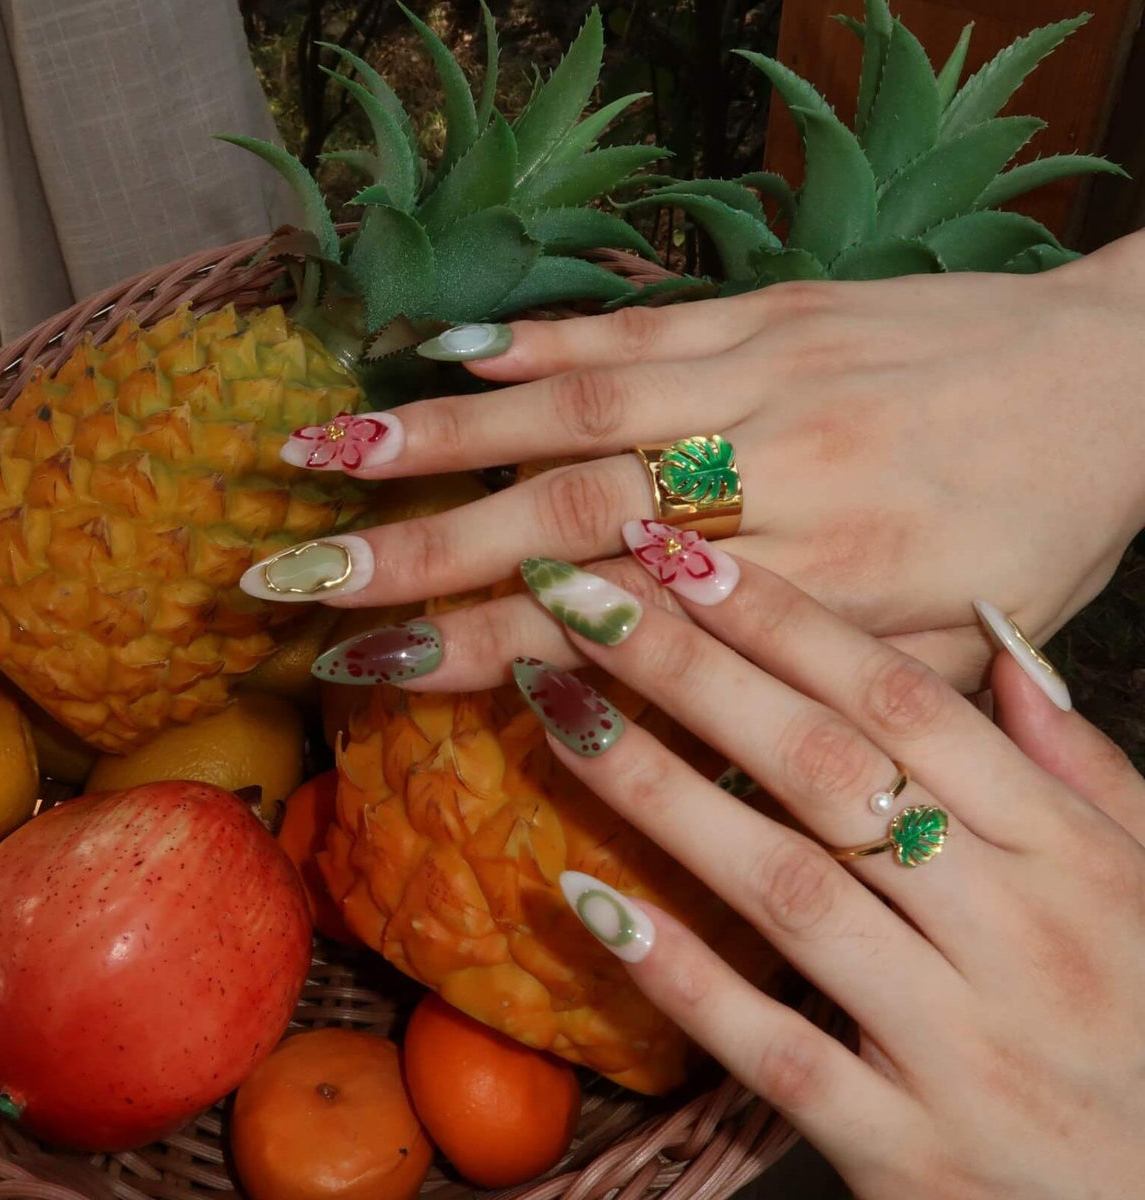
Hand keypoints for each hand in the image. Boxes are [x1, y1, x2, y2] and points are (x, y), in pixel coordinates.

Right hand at [243, 229, 1144, 692]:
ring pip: (576, 411)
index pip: (615, 629)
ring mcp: (763, 377)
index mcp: (822, 588)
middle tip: (293, 568)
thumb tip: (684, 767)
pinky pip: (632, 329)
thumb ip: (810, 710)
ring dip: (437, 432)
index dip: (481, 650)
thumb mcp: (945, 660)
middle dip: (417, 548)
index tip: (368, 664)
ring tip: (321, 451)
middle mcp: (774, 477)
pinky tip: (443, 350)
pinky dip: (532, 342)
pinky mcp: (767, 310)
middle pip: (565, 517)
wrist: (1112, 380)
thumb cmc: (1033, 537)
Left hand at [501, 554, 1144, 1199]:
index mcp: (1069, 854)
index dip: (782, 621)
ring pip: (783, 887)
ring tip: (559, 712)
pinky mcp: (906, 1150)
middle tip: (579, 603)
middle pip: (822, 768)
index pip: (903, 703)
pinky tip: (589, 902)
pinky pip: (772, 1048)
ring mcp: (957, 1045)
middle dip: (690, 672)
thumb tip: (1002, 643)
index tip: (678, 557)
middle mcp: (1013, 932)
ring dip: (658, 791)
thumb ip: (1078, 765)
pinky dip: (678, 972)